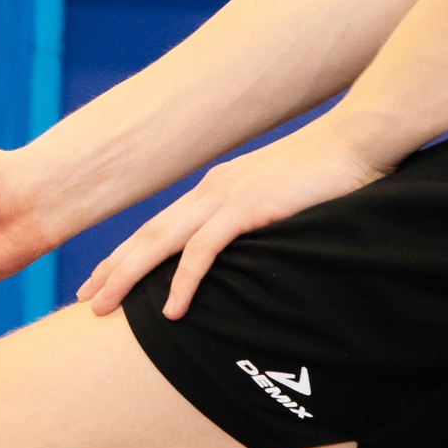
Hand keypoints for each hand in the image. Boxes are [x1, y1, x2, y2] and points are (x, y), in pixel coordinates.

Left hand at [76, 121, 386, 317]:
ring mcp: (226, 197)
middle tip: (85, 301)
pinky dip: (183, 282)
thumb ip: (258, 222)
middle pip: (146, 236)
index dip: (126, 255)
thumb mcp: (281, 198)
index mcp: (215, 188)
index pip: (158, 227)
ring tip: (104, 310)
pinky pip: (204, 250)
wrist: (362, 138)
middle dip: (111, 270)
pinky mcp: (248, 206)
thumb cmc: (332, 171)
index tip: (101, 280)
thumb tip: (251, 254)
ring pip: (159, 243)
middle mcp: (210, 190)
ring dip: (128, 278)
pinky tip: (171, 310)